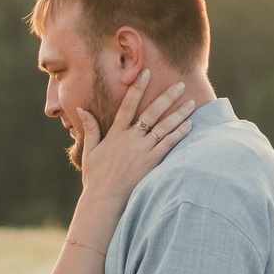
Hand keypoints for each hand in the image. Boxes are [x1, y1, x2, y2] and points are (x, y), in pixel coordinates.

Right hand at [73, 73, 196, 206]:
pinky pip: (168, 145)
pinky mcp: (151, 163)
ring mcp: (142, 150)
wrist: (104, 200)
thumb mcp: (89, 151)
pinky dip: (179, 134)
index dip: (138, 87)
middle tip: (180, 84)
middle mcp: (130, 139)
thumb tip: (82, 109)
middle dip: (167, 97)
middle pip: (151, 112)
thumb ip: (90, 128)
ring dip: (179, 114)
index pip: (128, 104)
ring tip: (192, 103)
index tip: (147, 73)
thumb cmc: (96, 178)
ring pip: (164, 127)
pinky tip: (190, 126)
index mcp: (115, 134)